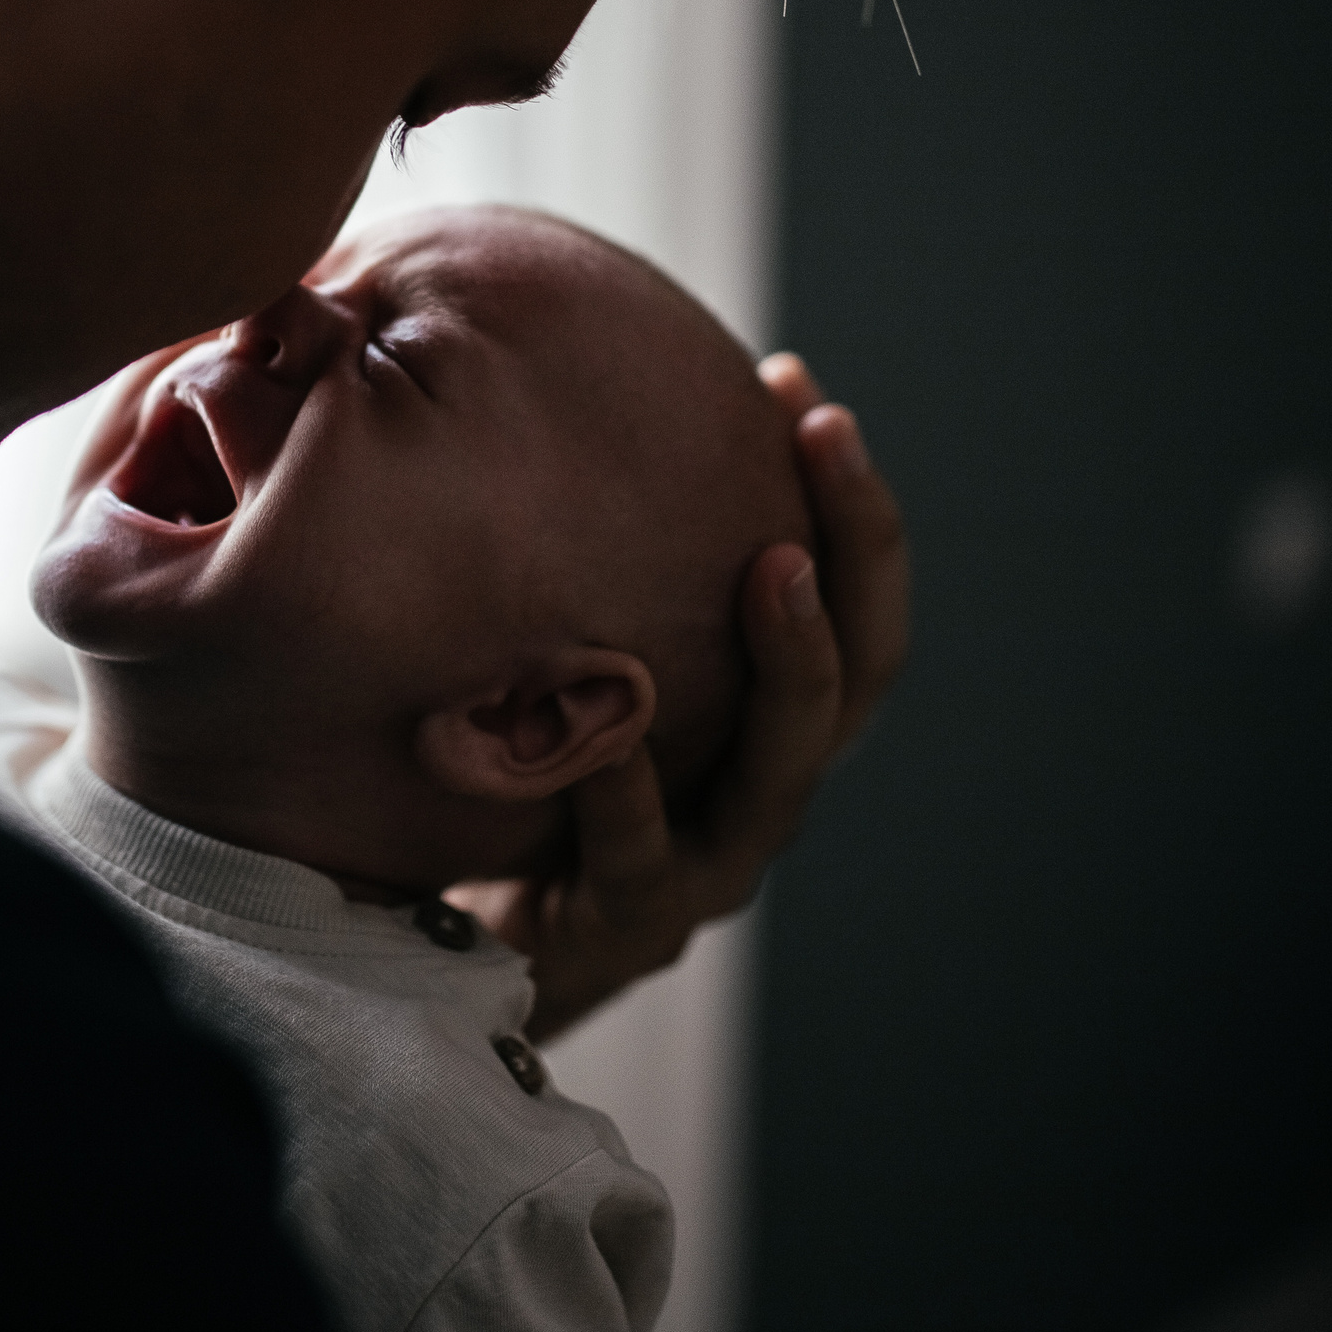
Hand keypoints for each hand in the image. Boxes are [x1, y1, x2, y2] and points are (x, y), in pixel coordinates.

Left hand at [446, 354, 909, 1041]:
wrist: (473, 945)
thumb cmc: (534, 779)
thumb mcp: (580, 667)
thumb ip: (588, 569)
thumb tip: (529, 387)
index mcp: (765, 724)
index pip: (853, 607)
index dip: (851, 504)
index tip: (803, 390)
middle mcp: (761, 788)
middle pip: (858, 674)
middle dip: (856, 545)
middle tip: (825, 435)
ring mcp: (708, 861)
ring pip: (783, 771)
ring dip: (792, 663)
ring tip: (776, 567)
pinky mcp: (631, 919)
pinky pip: (640, 853)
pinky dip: (628, 793)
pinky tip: (612, 738)